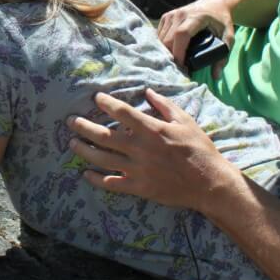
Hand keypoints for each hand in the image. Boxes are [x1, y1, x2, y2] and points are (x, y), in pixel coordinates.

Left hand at [67, 89, 239, 213]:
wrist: (209, 183)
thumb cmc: (199, 149)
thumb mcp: (185, 121)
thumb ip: (164, 105)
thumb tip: (147, 91)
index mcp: (151, 129)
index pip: (122, 112)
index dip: (106, 103)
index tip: (96, 99)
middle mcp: (140, 148)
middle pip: (104, 135)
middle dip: (83, 127)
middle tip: (70, 121)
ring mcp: (138, 169)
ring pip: (102, 159)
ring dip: (84, 150)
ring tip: (72, 143)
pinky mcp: (139, 188)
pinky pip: (112, 183)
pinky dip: (96, 179)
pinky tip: (86, 173)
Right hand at [157, 0, 234, 77]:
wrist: (214, 4)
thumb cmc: (221, 21)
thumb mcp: (228, 37)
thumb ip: (223, 56)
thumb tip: (215, 76)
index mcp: (196, 17)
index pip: (182, 34)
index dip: (179, 52)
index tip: (182, 66)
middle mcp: (181, 14)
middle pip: (168, 39)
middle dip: (171, 56)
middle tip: (180, 68)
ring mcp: (171, 14)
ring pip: (161, 38)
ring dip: (166, 51)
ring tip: (177, 60)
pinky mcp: (166, 16)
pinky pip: (160, 34)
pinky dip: (163, 44)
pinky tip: (172, 51)